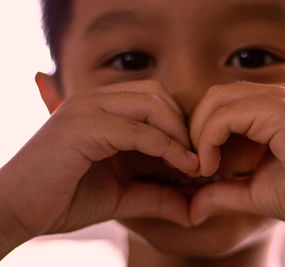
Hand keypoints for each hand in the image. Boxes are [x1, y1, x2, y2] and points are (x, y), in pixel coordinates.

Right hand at [0, 80, 197, 247]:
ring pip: (152, 104)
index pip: (154, 99)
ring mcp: (87, 109)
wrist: (13, 211)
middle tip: (196, 157)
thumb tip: (191, 210)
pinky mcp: (83, 126)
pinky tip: (181, 165)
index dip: (180, 125)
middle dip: (183, 124)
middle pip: (158, 94)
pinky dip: (166, 147)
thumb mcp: (120, 195)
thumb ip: (155, 195)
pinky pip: (138, 130)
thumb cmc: (63, 198)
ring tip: (192, 163)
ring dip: (178, 133)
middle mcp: (94, 100)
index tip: (196, 156)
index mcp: (100, 108)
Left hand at [189, 82, 284, 236]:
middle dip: (195, 129)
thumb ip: (221, 192)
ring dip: (200, 134)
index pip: (221, 104)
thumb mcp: (252, 191)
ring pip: (216, 101)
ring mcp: (278, 99)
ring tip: (203, 167)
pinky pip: (226, 116)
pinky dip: (209, 140)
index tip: (199, 167)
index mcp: (271, 108)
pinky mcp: (279, 110)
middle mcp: (275, 96)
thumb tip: (193, 207)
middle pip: (214, 97)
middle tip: (196, 164)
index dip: (201, 131)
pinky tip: (211, 167)